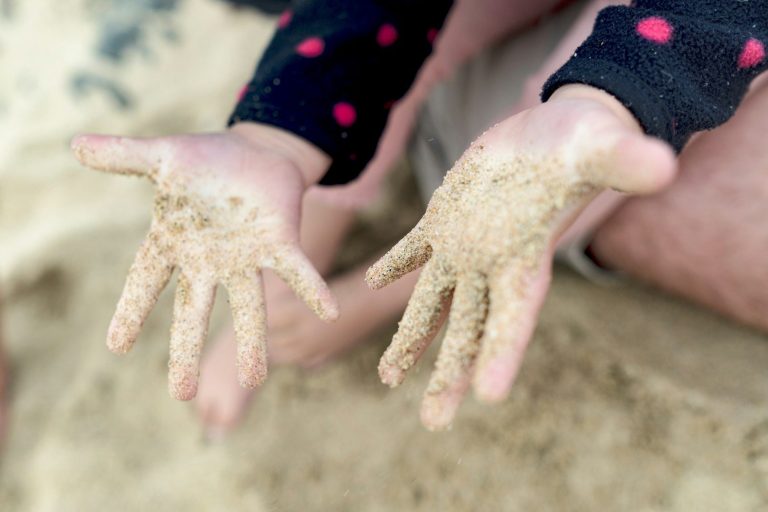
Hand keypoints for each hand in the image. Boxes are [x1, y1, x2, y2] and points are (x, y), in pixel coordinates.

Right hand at [71, 123, 337, 399]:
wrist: (257, 152)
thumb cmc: (205, 160)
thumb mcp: (161, 155)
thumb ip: (123, 155)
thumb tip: (74, 145)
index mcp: (174, 243)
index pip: (145, 281)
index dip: (132, 310)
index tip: (115, 346)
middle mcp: (209, 261)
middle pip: (194, 311)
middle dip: (188, 351)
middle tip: (183, 394)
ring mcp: (246, 257)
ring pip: (247, 306)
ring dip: (251, 342)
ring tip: (255, 380)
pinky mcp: (280, 244)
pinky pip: (297, 272)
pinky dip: (311, 290)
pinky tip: (328, 314)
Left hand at [367, 85, 676, 429]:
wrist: (559, 131)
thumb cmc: (588, 142)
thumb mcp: (603, 149)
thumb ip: (625, 164)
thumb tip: (663, 166)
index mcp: (527, 256)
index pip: (516, 314)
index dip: (503, 353)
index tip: (487, 398)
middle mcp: (493, 262)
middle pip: (469, 329)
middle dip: (450, 374)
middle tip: (432, 422)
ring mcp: (466, 243)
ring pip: (434, 300)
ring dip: (412, 338)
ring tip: (387, 377)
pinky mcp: (447, 216)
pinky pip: (415, 248)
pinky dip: (395, 264)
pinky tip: (372, 281)